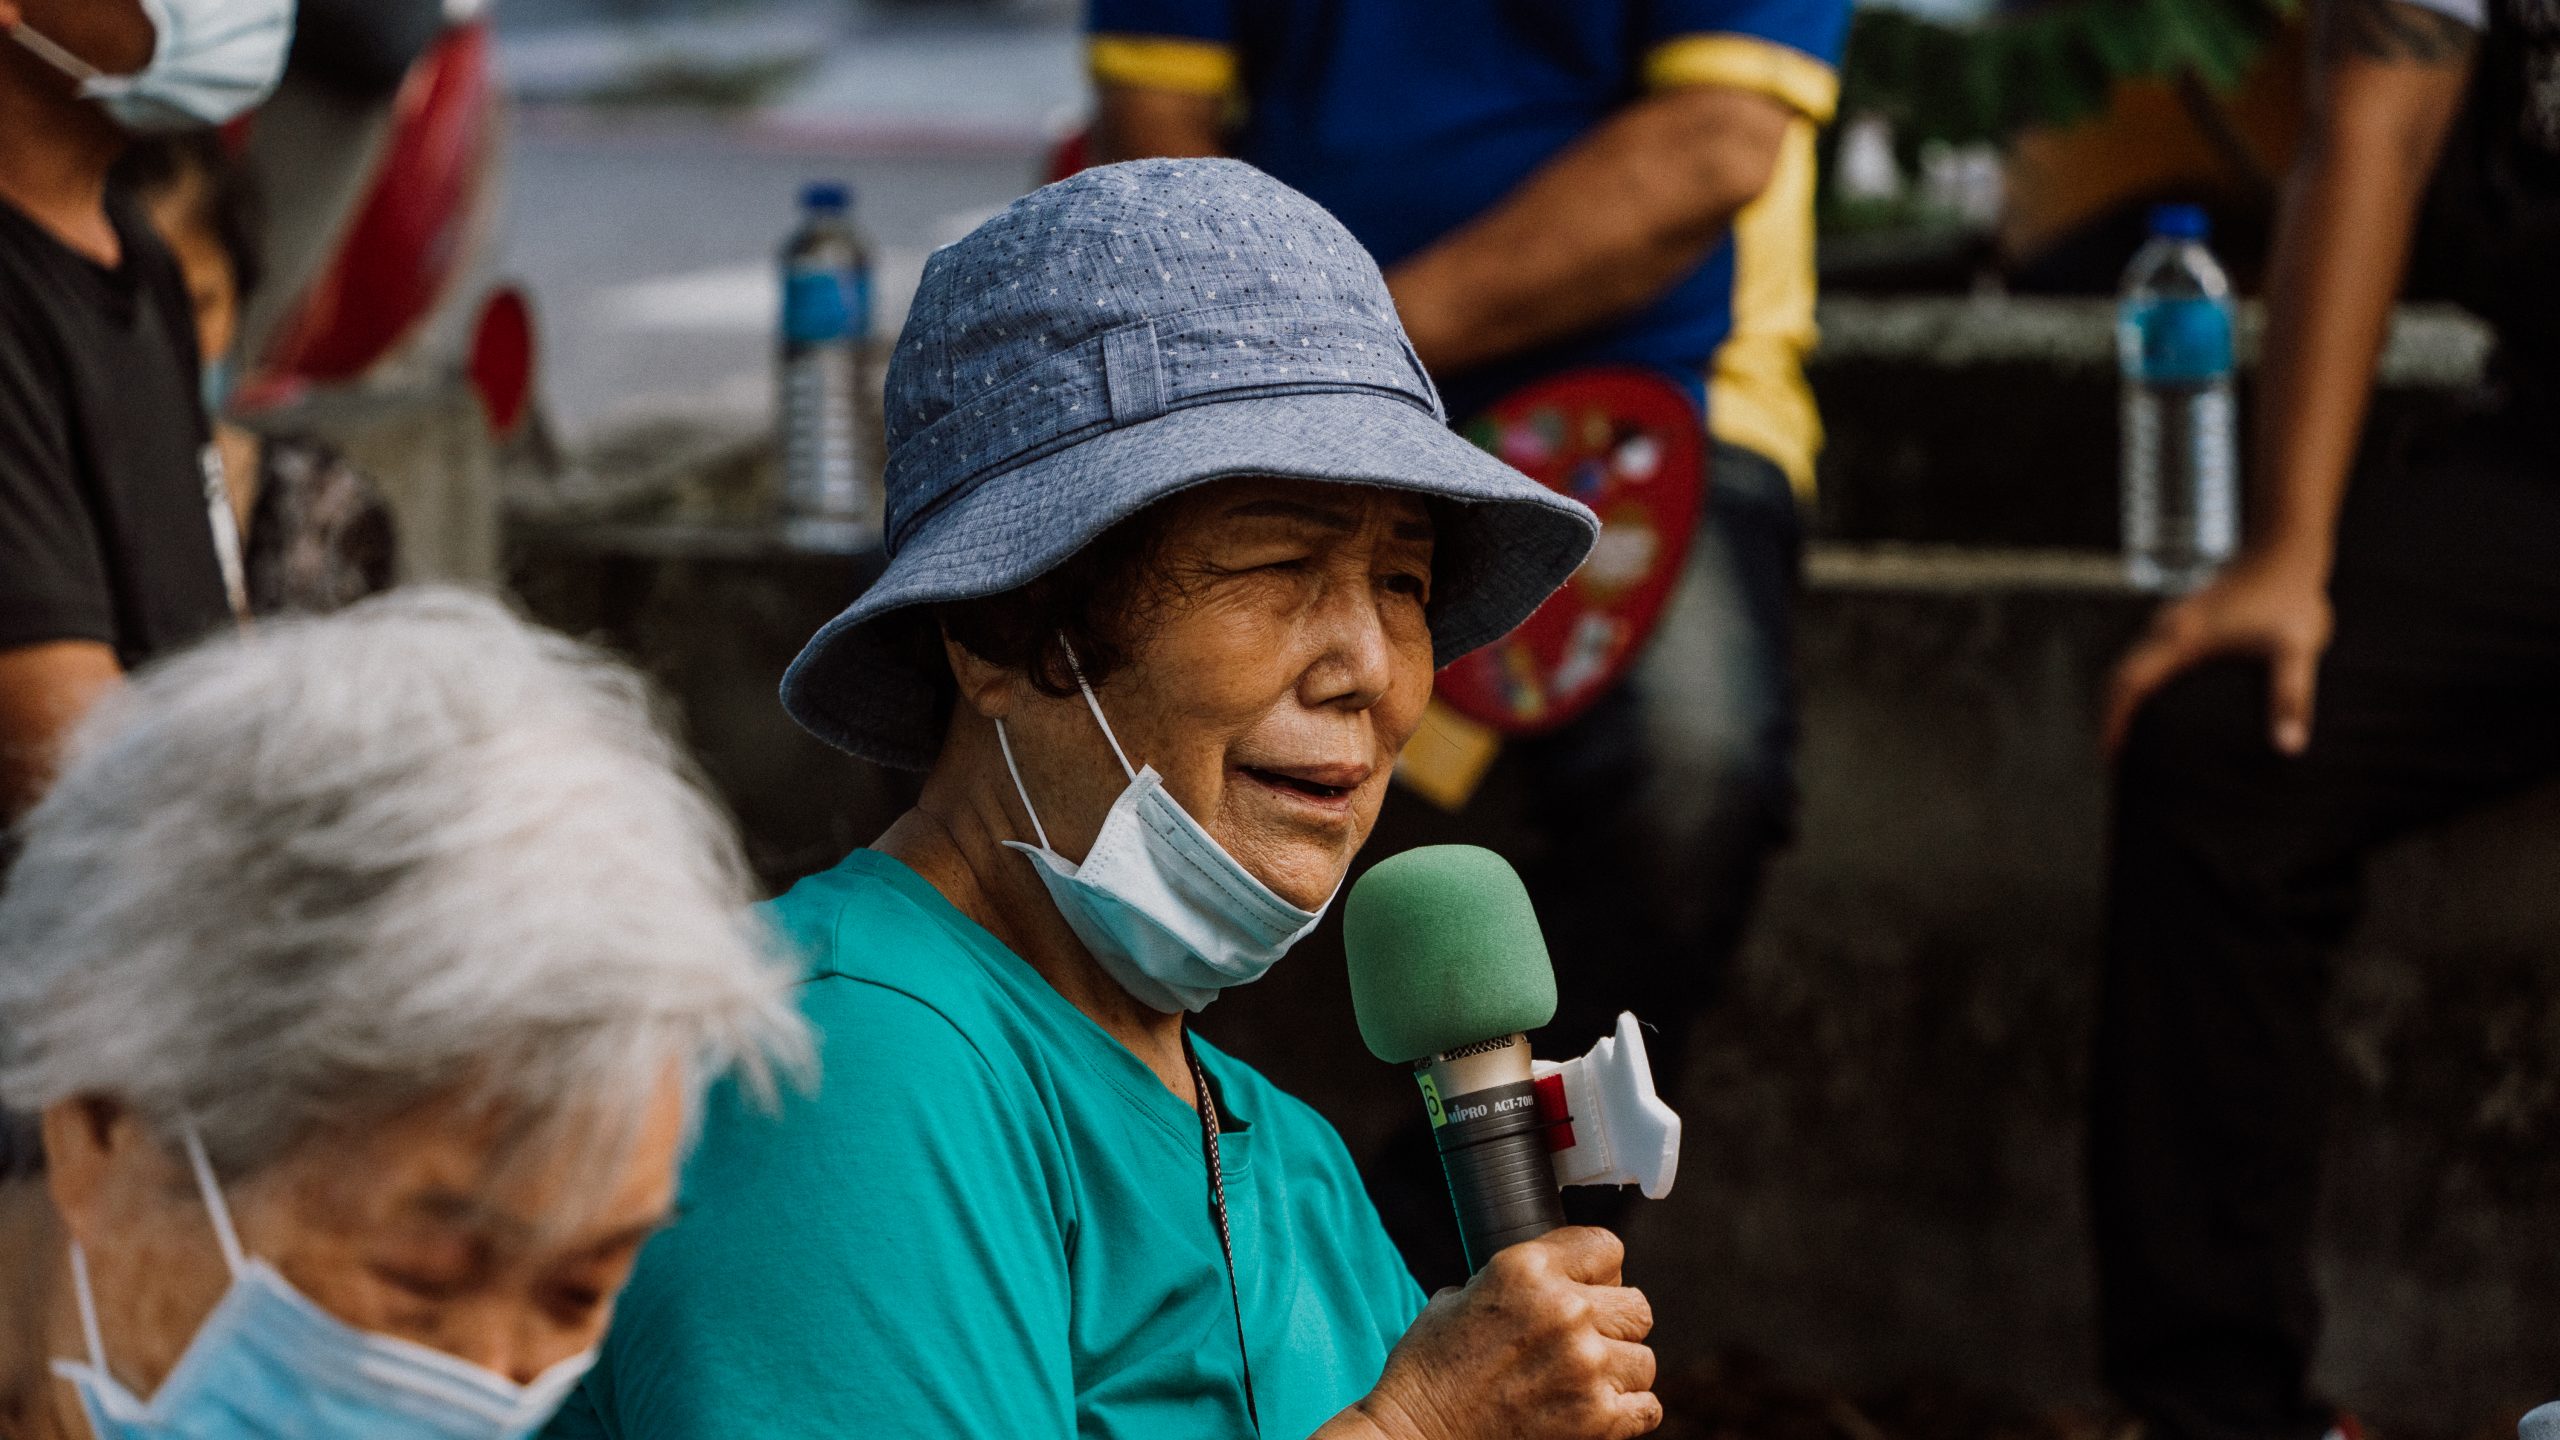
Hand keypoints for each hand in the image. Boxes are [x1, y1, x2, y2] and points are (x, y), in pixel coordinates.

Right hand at [1347, 1227, 1658, 1439]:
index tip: (1588, 1287)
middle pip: (1636, 1305)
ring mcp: (1585, 1366)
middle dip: (1613, 1322)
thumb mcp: (1460, 1296)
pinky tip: (1595, 1408)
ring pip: (1643, 1359)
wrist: (1417, 1435)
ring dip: (1619, 1370)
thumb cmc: (1429, 1370)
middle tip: (1584, 1339)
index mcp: (1527, 1269)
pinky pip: (1648, 1407)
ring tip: (1583, 1379)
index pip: (1607, 1247)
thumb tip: (1556, 1280)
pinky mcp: (1596, 1419)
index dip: (1598, 1270)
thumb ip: (1517, 1283)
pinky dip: (1627, 1412)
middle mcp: (1564, 1310)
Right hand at [2102, 551, 2334, 758]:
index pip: (2129, 682)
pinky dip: (2140, 681)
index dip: (2113, 719)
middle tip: (2113, 752)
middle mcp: (2166, 628)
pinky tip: (2158, 698)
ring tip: (2128, 731)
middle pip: (2119, 675)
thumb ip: (2290, 697)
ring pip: (2131, 662)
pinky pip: (2147, 654)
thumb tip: (2289, 747)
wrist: (2283, 543)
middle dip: (2109, 714)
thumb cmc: (2290, 594)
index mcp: (2182, 638)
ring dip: (2123, 696)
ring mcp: (2172, 620)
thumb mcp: (2296, 649)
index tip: (2109, 752)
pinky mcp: (2183, 617)